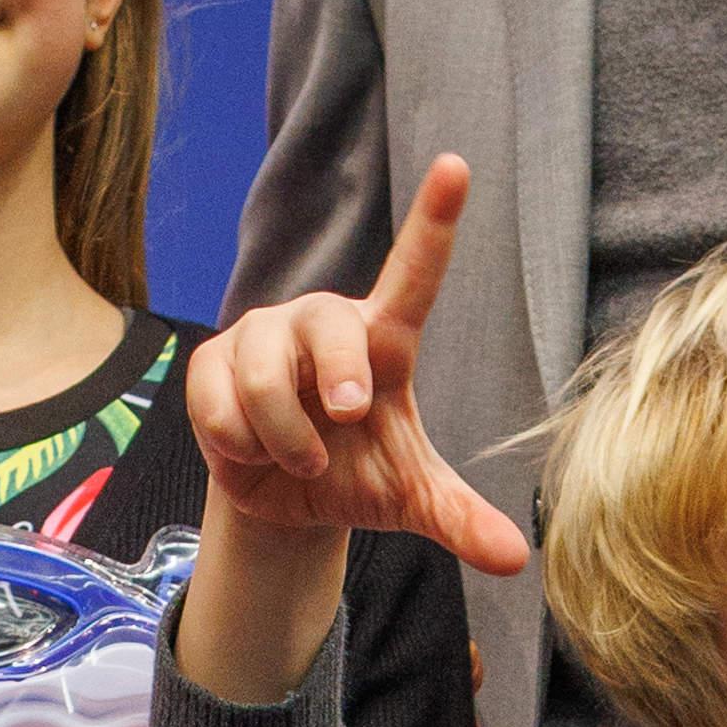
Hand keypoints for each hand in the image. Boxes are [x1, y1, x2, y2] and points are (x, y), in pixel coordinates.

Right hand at [183, 161, 525, 578]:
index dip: (432, 220)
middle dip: (338, 381)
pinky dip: (241, 445)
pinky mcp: (211, 360)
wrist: (285, 499)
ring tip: (301, 455)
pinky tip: (251, 447)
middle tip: (346, 420)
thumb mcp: (410, 499)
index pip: (412, 272)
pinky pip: (219, 404)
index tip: (457, 167)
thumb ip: (459, 519)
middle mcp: (323, 322)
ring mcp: (263, 334)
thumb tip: (516, 559)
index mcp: (382, 339)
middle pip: (331, 328)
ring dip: (288, 439)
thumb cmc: (356, 473)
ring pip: (268, 379)